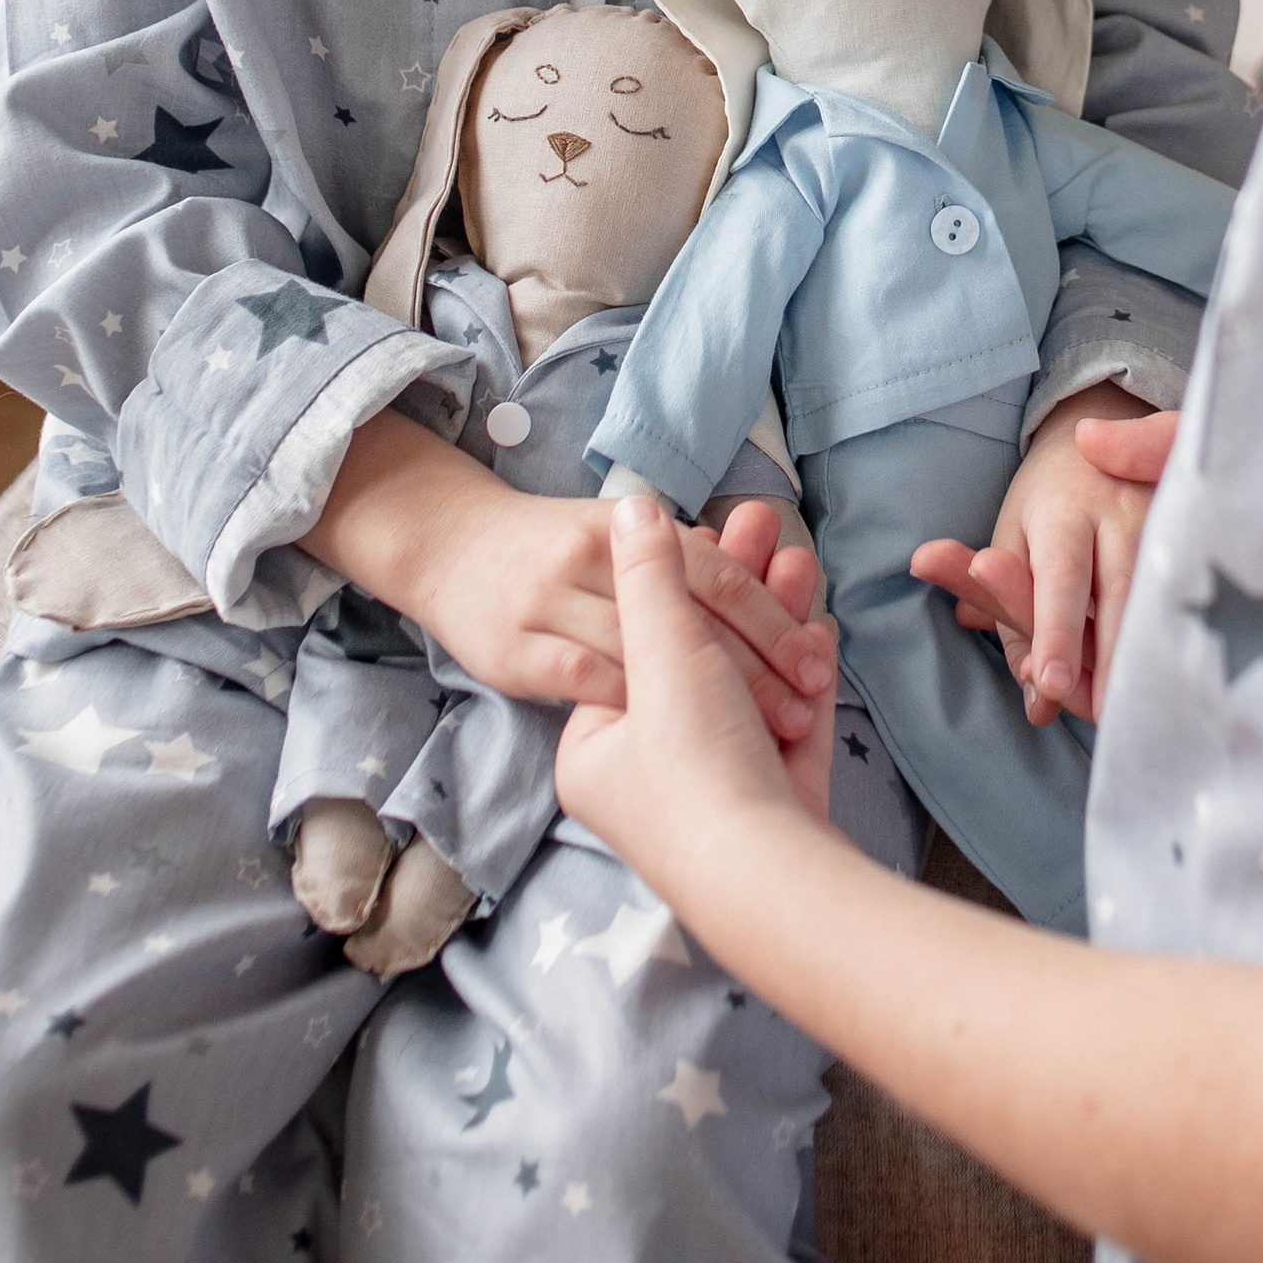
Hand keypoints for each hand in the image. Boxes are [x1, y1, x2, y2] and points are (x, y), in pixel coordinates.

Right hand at [418, 475, 833, 744]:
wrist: (448, 545)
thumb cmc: (548, 551)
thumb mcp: (613, 536)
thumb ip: (672, 558)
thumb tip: (755, 568)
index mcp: (623, 527)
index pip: (711, 573)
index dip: (768, 616)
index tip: (814, 657)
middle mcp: (589, 556)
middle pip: (687, 614)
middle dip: (755, 661)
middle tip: (804, 702)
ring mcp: (549, 601)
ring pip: (643, 650)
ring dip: (707, 695)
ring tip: (764, 730)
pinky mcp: (515, 649)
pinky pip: (583, 677)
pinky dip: (631, 704)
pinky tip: (674, 734)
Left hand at [559, 499, 841, 878]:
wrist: (773, 878)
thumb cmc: (696, 767)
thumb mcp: (662, 652)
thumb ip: (649, 575)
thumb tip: (631, 508)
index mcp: (597, 748)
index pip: (631, 645)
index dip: (673, 582)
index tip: (708, 527)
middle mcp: (651, 771)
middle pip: (696, 658)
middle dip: (738, 589)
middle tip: (764, 523)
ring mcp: (720, 786)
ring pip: (750, 682)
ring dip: (776, 618)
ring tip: (798, 553)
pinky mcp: (777, 797)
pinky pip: (789, 716)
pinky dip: (803, 667)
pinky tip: (819, 619)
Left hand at [910, 385, 1169, 725]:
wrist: (1110, 425)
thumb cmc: (1049, 503)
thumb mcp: (1012, 543)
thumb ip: (1008, 615)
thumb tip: (1036, 701)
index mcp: (1064, 510)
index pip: (1060, 579)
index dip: (1056, 633)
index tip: (1052, 684)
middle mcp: (1123, 515)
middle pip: (1120, 597)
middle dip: (1112, 662)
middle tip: (1102, 718)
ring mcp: (1171, 526)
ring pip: (1165, 604)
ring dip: (1148, 660)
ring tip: (1138, 714)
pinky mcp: (1203, 539)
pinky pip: (1193, 600)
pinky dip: (1179, 644)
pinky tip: (1177, 687)